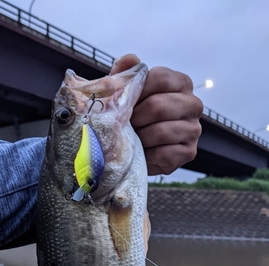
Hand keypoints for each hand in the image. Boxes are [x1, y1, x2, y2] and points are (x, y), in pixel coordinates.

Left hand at [110, 54, 202, 175]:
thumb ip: (126, 75)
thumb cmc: (133, 117)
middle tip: (121, 125)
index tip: (121, 103)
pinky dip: (147, 155)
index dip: (135, 92)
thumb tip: (130, 59)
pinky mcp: (189, 153)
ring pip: (160, 132)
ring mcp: (194, 129)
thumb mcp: (126, 94)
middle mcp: (193, 104)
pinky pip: (164, 154)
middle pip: (158, 106)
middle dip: (133, 118)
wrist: (136, 150)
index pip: (159, 78)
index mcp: (181, 83)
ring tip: (130, 139)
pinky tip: (142, 152)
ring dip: (138, 138)